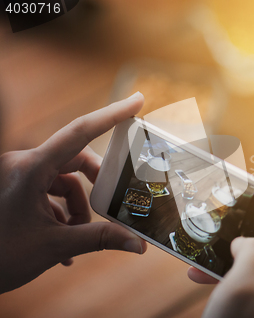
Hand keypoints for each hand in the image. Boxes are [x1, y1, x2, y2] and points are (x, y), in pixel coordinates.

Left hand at [0, 92, 147, 293]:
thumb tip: (138, 244)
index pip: (80, 132)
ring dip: (77, 206)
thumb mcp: (53, 246)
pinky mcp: (15, 187)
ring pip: (63, 179)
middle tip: (113, 203)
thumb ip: (99, 239)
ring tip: (78, 236)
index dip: (111, 115)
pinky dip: (61, 213)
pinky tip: (62, 243)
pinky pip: (48, 191)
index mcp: (30, 169)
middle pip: (76, 159)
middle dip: (96, 184)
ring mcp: (17, 175)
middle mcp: (23, 164)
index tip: (136, 101)